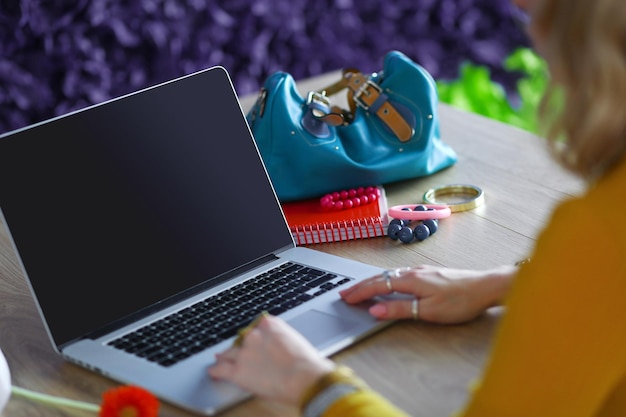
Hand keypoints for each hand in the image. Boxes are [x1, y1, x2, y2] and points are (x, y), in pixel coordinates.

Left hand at [208, 314, 334, 404]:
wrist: (305, 378)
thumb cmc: (307, 364)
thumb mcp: (296, 341)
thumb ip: (280, 339)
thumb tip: (276, 348)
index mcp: (269, 324)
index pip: (255, 327)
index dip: (253, 337)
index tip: (253, 342)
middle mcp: (254, 334)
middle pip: (240, 340)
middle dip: (241, 348)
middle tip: (244, 356)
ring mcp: (244, 352)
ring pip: (228, 354)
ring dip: (227, 358)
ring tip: (222, 361)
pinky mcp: (238, 370)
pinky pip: (220, 369)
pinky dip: (215, 371)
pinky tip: (213, 371)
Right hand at [339, 265, 515, 323]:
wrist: (487, 286)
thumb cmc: (461, 300)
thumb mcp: (428, 311)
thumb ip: (400, 310)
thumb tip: (375, 311)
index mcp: (411, 280)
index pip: (377, 285)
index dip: (360, 292)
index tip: (345, 298)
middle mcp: (414, 271)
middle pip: (381, 277)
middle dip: (361, 285)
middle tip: (345, 292)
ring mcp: (422, 270)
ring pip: (390, 275)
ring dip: (373, 282)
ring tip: (361, 289)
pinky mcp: (430, 273)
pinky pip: (400, 274)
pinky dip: (387, 280)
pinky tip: (388, 283)